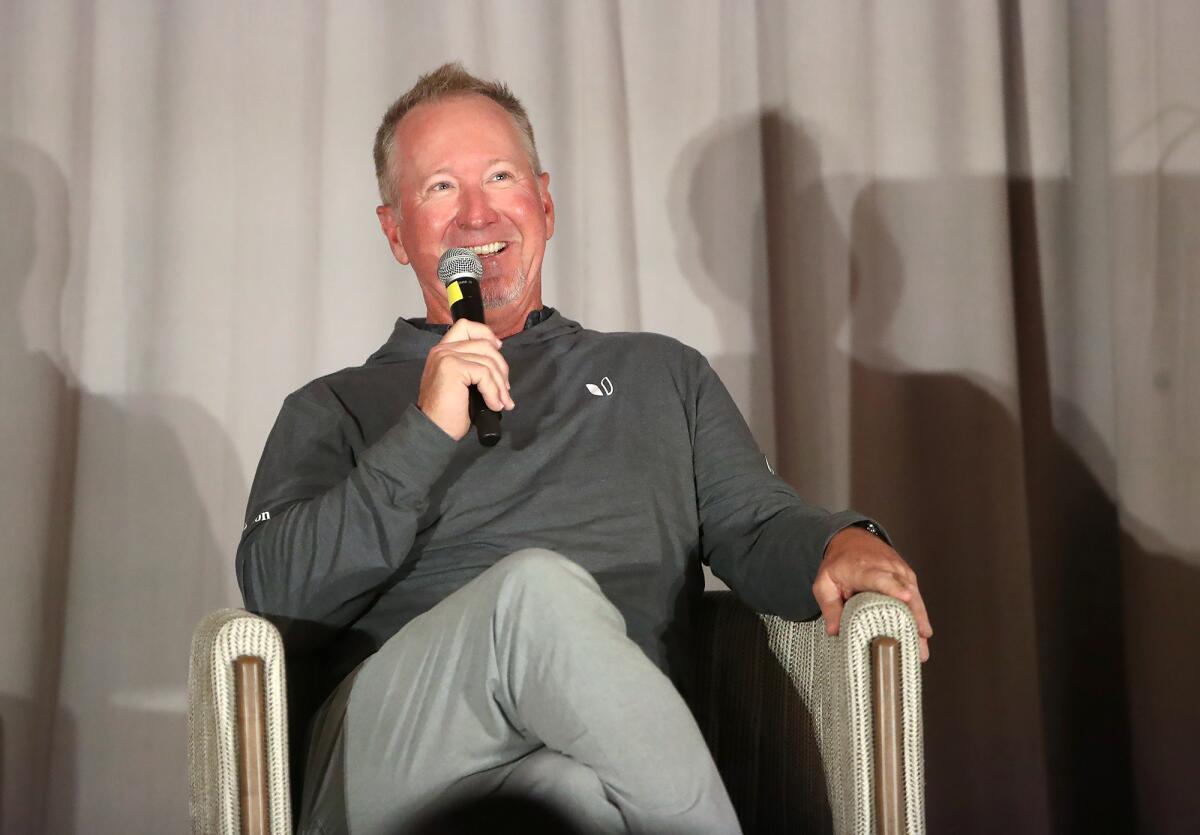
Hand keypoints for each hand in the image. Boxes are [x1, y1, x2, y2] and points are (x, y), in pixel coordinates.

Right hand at [417, 319, 514, 440]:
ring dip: (500, 385)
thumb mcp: (462, 383)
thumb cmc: (448, 412)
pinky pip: (485, 374)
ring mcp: (446, 357)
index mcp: (443, 351)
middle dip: (501, 368)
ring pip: (488, 361)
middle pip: (484, 344)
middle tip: (505, 390)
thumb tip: (498, 364)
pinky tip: (493, 405)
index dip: (486, 334)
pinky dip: (493, 391)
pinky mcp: (452, 368)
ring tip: (502, 403)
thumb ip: (472, 366)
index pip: (466, 326)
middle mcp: (443, 350)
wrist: (433, 429)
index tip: (498, 349)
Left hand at [813, 526, 932, 661]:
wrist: (852, 540)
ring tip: (922, 648)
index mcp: (864, 569)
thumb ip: (829, 606)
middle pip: (905, 591)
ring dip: (920, 622)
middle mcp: (887, 568)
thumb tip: (835, 631)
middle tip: (919, 640)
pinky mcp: (908, 578)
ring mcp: (901, 572)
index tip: (906, 597)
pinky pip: (916, 599)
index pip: (880, 577)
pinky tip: (921, 638)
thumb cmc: (839, 563)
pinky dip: (919, 618)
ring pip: (915, 597)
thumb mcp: (824, 582)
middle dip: (914, 616)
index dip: (894, 588)